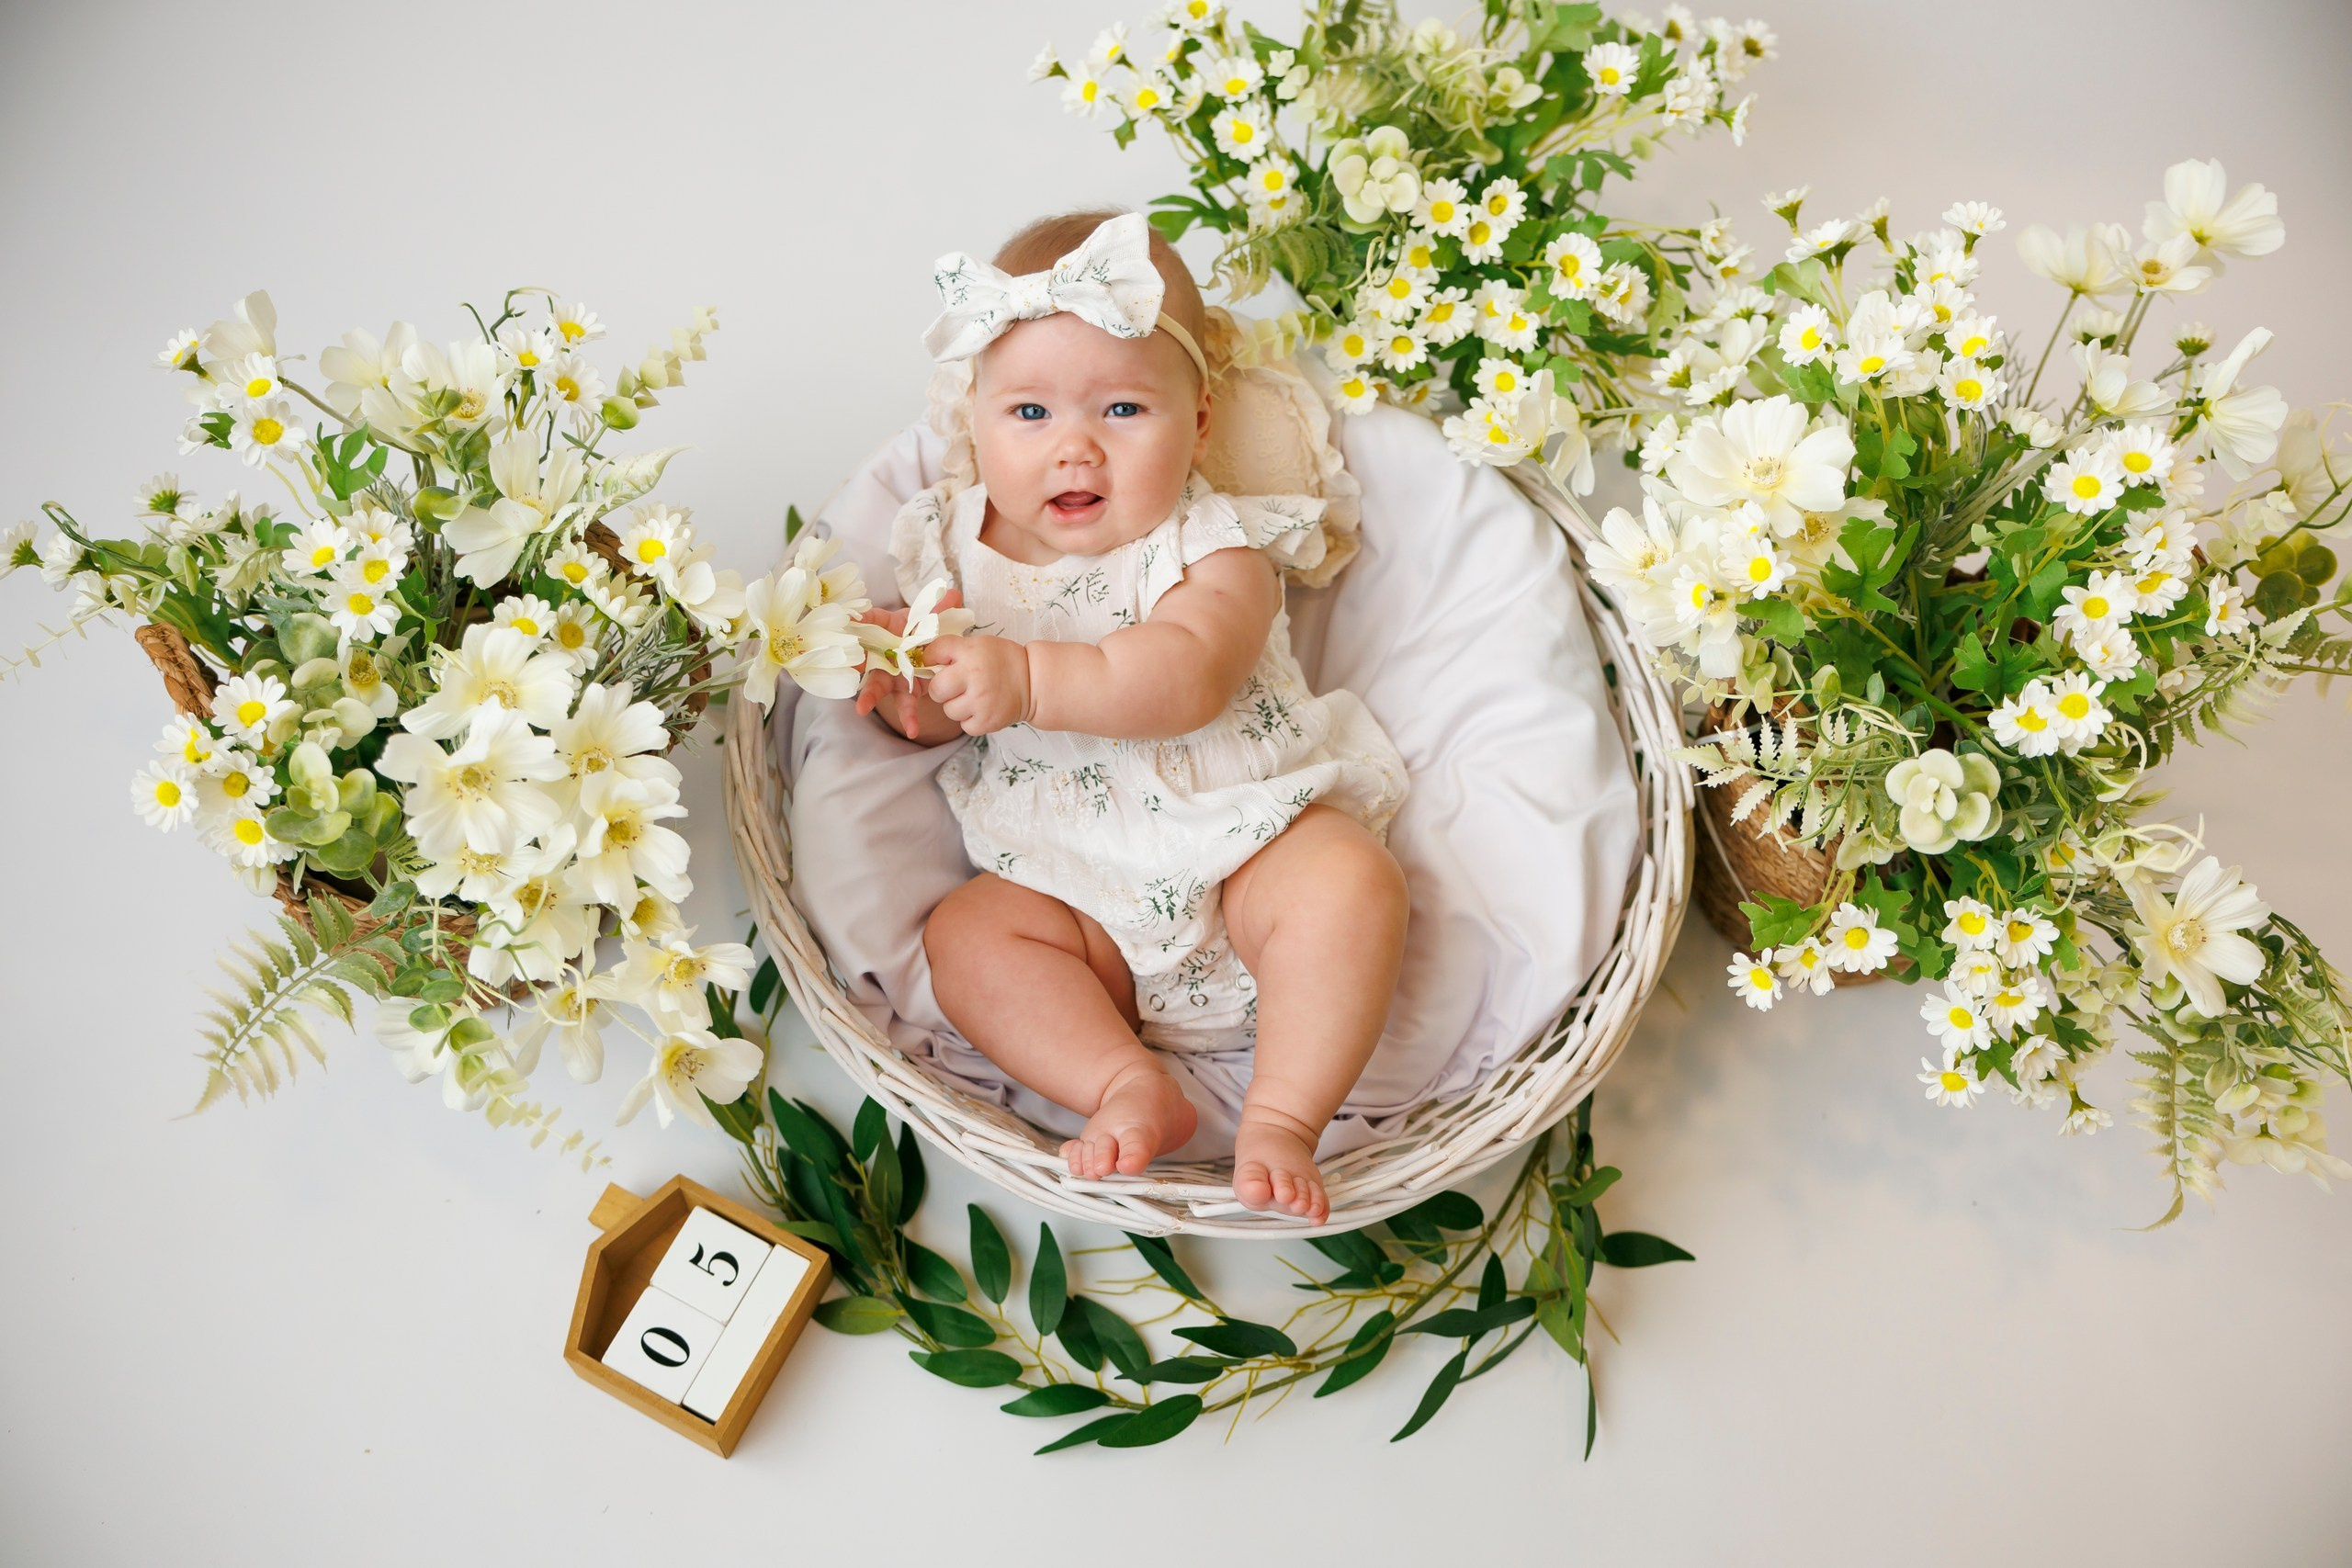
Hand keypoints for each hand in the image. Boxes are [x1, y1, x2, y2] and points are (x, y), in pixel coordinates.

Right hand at [852, 591, 964, 741]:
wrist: (932, 647)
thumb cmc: (923, 628)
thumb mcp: (933, 617)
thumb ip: (941, 608)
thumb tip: (954, 594)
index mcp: (888, 628)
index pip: (873, 620)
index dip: (862, 619)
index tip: (850, 619)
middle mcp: (884, 652)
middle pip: (867, 656)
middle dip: (857, 662)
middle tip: (851, 665)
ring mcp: (891, 673)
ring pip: (877, 685)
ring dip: (869, 697)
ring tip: (861, 709)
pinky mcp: (903, 690)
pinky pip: (904, 705)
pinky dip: (908, 717)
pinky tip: (912, 730)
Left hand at [925, 633, 1031, 734]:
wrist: (1033, 682)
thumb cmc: (1003, 661)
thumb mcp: (979, 644)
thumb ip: (953, 649)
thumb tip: (924, 659)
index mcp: (970, 652)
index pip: (935, 651)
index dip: (931, 658)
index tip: (938, 662)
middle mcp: (973, 676)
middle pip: (936, 689)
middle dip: (941, 689)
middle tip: (956, 686)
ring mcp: (980, 701)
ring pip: (949, 710)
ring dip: (957, 706)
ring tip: (974, 697)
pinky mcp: (987, 721)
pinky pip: (964, 725)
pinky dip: (970, 719)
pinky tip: (982, 708)